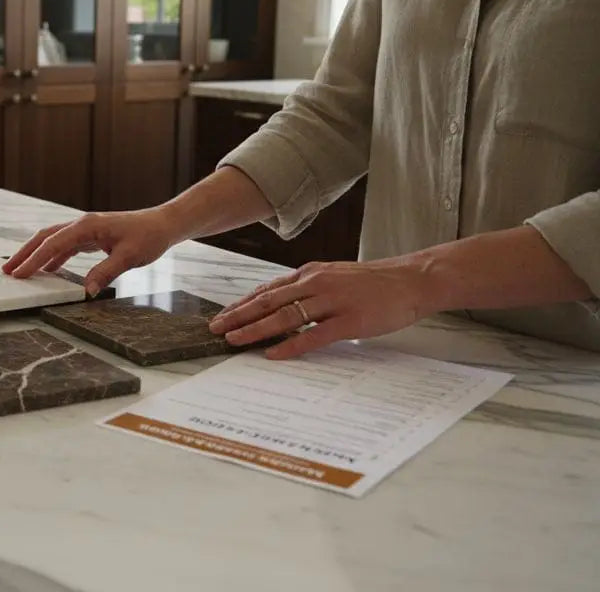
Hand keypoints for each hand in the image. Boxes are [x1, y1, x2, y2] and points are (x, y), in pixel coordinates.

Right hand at [2, 209, 174, 295]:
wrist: (162, 224)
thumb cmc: (148, 237)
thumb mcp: (129, 257)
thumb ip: (105, 272)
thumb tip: (86, 290)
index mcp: (87, 226)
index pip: (53, 244)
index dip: (34, 260)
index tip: (19, 274)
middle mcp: (82, 224)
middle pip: (45, 237)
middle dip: (24, 254)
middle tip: (7, 271)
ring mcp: (85, 229)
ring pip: (52, 240)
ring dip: (35, 254)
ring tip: (19, 270)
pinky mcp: (91, 235)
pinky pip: (65, 246)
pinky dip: (52, 256)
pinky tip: (47, 269)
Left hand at [208, 258, 434, 358]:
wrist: (412, 280)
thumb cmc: (372, 282)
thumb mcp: (333, 276)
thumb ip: (306, 288)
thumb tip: (279, 304)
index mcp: (309, 273)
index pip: (267, 290)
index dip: (241, 304)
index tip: (221, 315)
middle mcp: (316, 283)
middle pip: (268, 301)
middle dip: (238, 316)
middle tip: (214, 328)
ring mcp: (332, 301)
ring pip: (285, 317)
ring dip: (256, 329)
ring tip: (234, 340)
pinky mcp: (350, 321)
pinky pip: (314, 335)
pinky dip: (291, 345)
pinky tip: (274, 354)